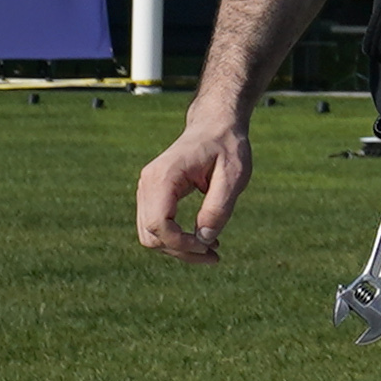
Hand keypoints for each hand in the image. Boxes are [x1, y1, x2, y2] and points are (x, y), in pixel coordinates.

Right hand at [136, 114, 253, 260]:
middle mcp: (148, 183)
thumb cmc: (227, 146)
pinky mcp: (152, 194)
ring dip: (177, 249)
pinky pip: (155, 226)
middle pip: (151, 234)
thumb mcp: (234, 175)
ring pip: (150, 235)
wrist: (215, 125)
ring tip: (211, 250)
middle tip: (215, 256)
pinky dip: (175, 238)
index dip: (180, 243)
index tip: (209, 247)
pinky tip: (202, 240)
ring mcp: (146, 189)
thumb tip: (204, 240)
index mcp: (164, 176)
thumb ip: (219, 207)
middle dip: (181, 251)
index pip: (158, 223)